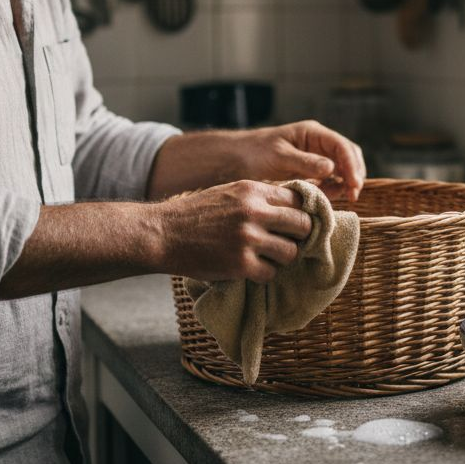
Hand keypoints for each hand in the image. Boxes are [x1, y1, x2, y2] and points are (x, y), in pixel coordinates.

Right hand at [154, 180, 312, 282]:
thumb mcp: (229, 192)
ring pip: (290, 252)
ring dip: (281, 257)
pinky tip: (249, 268)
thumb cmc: (195, 214)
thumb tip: (295, 207)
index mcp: (252, 190)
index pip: (299, 199)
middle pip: (302, 225)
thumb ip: (259, 197)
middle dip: (298, 236)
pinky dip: (263, 273)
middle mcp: (254, 212)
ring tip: (265, 256)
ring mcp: (248, 238)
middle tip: (285, 241)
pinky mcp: (240, 264)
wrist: (162, 234)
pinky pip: (270, 273)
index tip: (295, 223)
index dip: (300, 212)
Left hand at [235, 120, 365, 200]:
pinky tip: (333, 198)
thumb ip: (304, 162)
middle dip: (354, 173)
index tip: (353, 184)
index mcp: (312, 133)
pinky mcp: (311, 174)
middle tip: (353, 194)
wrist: (235, 160)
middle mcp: (318, 145)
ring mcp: (316, 159)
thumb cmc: (254, 153)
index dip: (351, 165)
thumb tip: (331, 168)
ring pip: (342, 169)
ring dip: (347, 182)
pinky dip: (335, 189)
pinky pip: (330, 181)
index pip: (341, 146)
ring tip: (347, 197)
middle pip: (348, 156)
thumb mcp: (279, 156)